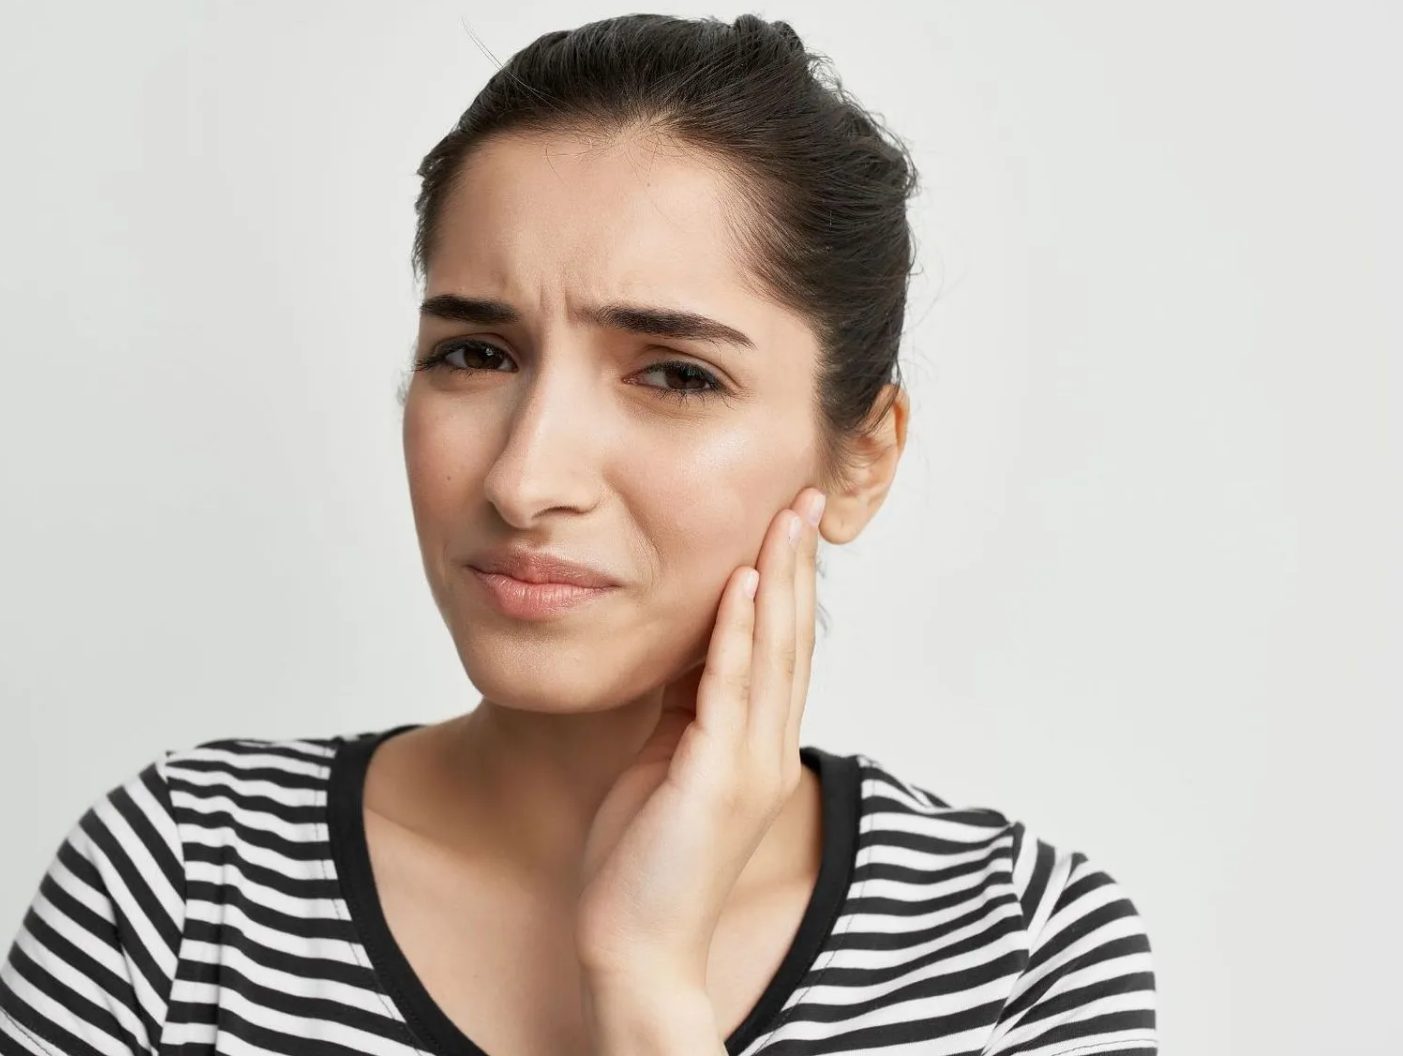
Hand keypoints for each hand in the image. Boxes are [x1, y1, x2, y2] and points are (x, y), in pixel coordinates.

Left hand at [573, 486, 825, 990]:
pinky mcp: (717, 780)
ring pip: (774, 653)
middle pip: (792, 638)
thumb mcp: (662, 763)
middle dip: (797, 563)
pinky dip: (739, 632)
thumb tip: (676, 649)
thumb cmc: (640, 861)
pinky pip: (731, 690)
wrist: (634, 946)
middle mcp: (767, 751)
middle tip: (805, 493)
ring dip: (780, 579)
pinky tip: (741, 583)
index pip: (781, 648)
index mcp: (756, 748)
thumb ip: (681, 709)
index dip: (789, 581)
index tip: (788, 519)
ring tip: (785, 516)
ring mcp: (750, 766)